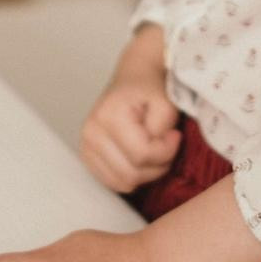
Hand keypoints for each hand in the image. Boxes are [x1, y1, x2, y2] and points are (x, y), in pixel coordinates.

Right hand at [80, 73, 179, 193]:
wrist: (134, 78)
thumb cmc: (149, 89)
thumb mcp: (166, 102)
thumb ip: (163, 128)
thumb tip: (157, 152)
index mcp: (108, 116)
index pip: (141, 155)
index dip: (166, 151)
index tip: (175, 135)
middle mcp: (91, 133)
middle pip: (130, 174)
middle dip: (157, 165)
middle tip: (166, 145)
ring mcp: (85, 147)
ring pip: (122, 183)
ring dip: (145, 173)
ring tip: (154, 151)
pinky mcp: (87, 157)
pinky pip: (113, 182)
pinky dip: (131, 176)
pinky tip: (140, 158)